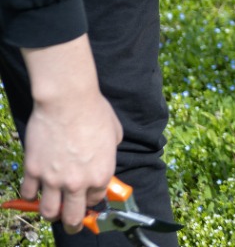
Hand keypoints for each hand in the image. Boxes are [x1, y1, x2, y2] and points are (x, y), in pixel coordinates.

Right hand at [19, 36, 121, 232]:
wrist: (67, 101)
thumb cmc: (94, 112)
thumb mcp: (114, 134)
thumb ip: (108, 153)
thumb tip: (102, 158)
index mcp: (101, 174)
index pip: (96, 199)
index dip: (92, 199)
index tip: (88, 198)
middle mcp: (78, 182)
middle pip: (73, 216)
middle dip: (73, 224)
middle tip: (72, 225)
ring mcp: (53, 179)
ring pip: (48, 211)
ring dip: (50, 213)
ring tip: (52, 210)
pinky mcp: (33, 171)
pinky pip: (28, 193)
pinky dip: (30, 195)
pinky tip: (34, 190)